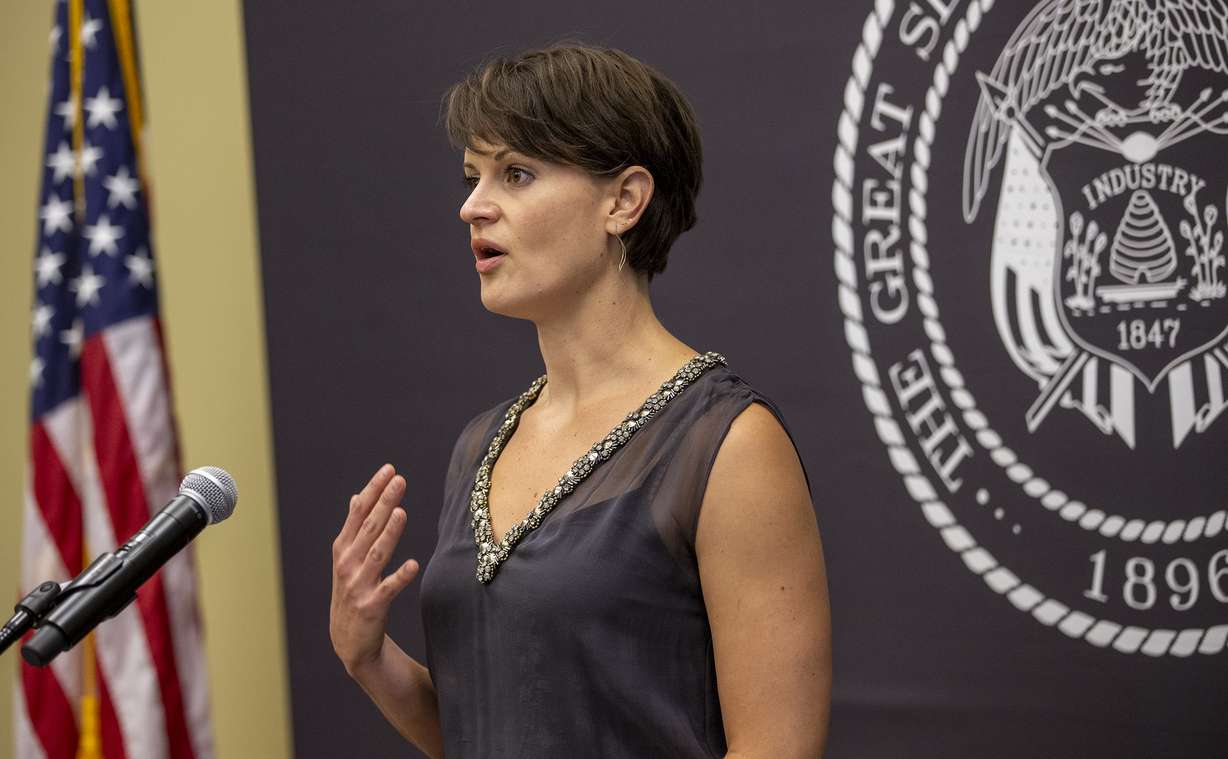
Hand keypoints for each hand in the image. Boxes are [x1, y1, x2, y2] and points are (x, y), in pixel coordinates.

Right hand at [329, 463, 419, 677]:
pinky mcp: (372, 606)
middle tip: (400, 480)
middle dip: (384, 502)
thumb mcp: (347, 559)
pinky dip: (400, 577)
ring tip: (402, 512)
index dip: (373, 490)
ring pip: (377, 554)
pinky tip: (414, 564)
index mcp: (343, 548)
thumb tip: (358, 496)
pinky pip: (388, 589)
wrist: (348, 640)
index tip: (389, 469)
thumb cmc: (352, 590)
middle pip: (368, 528)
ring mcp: (358, 585)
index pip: (358, 513)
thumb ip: (354, 528)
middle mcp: (347, 564)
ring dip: (389, 533)